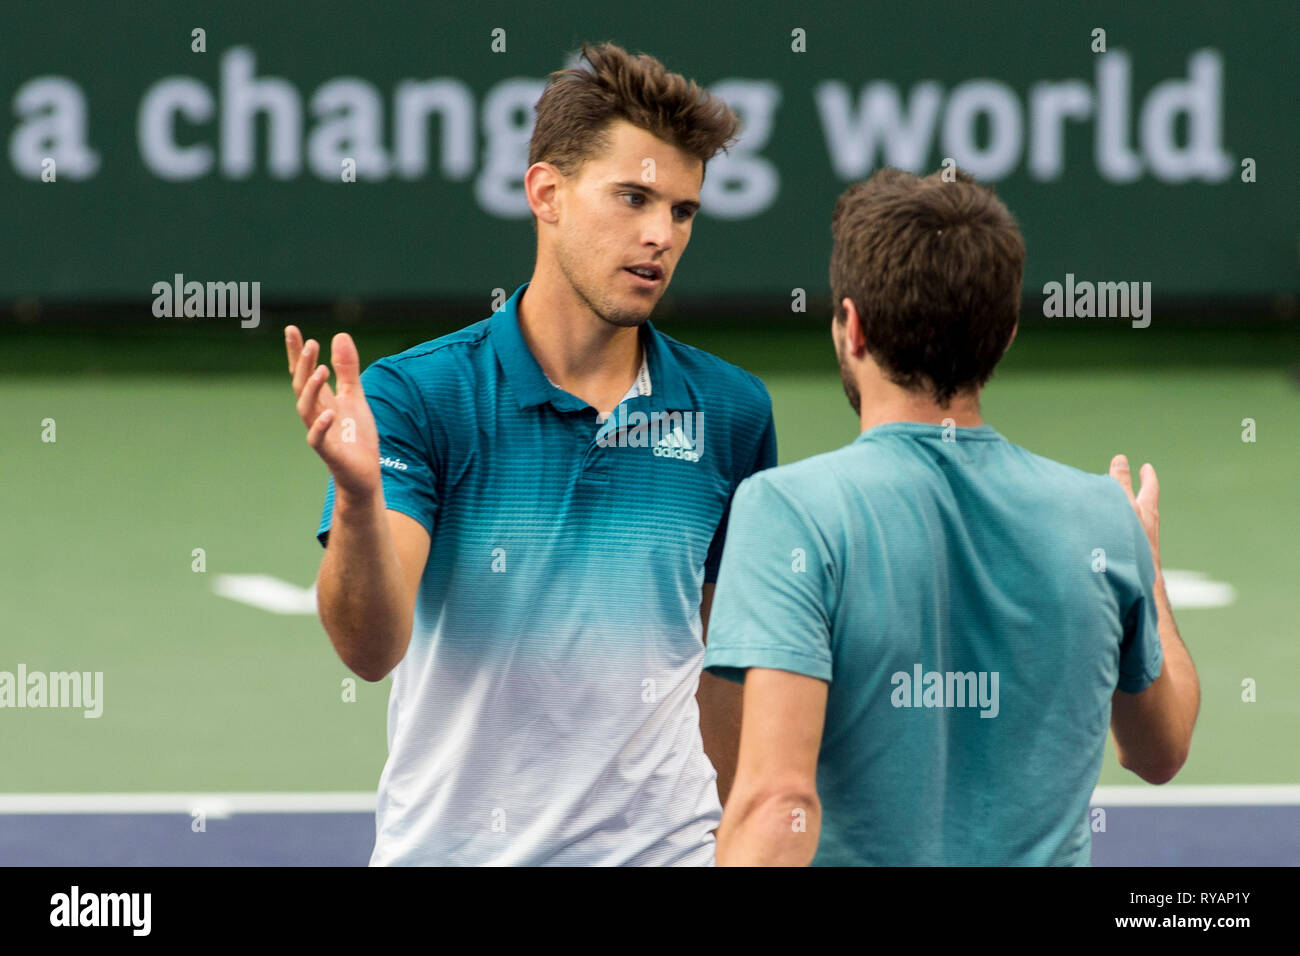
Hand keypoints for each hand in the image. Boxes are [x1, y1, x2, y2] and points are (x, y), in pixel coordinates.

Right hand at [286, 326, 380, 498]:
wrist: (364, 475)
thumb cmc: (356, 437)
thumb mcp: (355, 397)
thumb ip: (347, 369)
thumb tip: (339, 334)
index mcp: (322, 401)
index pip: (304, 373)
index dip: (296, 353)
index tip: (292, 330)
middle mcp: (316, 414)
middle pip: (302, 387)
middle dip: (302, 366)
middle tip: (310, 344)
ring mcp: (320, 433)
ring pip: (307, 409)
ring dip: (312, 389)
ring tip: (321, 369)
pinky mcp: (330, 453)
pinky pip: (318, 439)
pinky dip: (321, 426)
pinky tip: (329, 413)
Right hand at [1108, 454, 1159, 566]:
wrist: (1138, 581)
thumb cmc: (1131, 541)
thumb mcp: (1125, 505)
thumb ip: (1121, 483)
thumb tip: (1121, 459)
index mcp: (1147, 511)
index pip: (1149, 487)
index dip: (1147, 476)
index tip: (1146, 467)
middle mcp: (1148, 526)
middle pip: (1146, 504)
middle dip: (1142, 491)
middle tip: (1143, 479)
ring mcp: (1143, 542)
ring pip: (1139, 521)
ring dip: (1133, 511)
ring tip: (1126, 507)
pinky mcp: (1137, 557)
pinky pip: (1131, 536)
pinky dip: (1125, 529)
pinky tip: (1117, 537)